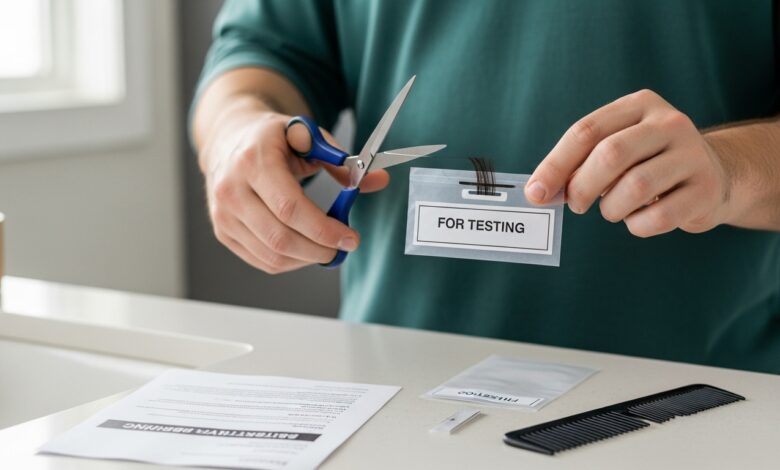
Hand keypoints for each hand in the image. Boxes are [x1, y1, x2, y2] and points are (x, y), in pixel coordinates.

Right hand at [201, 112, 388, 273]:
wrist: (229, 138)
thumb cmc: (274, 138)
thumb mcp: (309, 138)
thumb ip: (343, 162)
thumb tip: (379, 180)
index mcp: (253, 161)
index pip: (290, 208)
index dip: (324, 230)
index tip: (350, 237)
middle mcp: (231, 190)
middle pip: (281, 238)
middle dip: (320, 249)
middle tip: (344, 247)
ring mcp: (223, 214)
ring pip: (272, 256)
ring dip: (308, 258)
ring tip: (327, 247)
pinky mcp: (223, 231)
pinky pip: (262, 261)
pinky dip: (291, 262)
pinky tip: (306, 249)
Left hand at [525, 89, 732, 237]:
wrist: (718, 175)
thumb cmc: (649, 163)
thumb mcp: (617, 148)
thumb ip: (579, 163)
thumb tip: (538, 192)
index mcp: (639, 105)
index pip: (586, 131)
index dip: (555, 165)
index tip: (536, 193)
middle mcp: (670, 123)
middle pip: (610, 154)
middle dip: (581, 187)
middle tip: (575, 205)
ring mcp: (693, 155)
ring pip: (634, 187)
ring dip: (611, 209)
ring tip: (612, 210)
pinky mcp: (707, 190)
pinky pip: (658, 217)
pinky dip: (637, 225)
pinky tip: (639, 219)